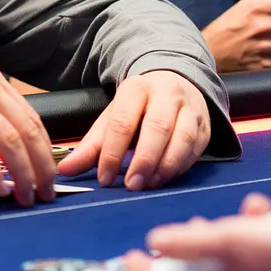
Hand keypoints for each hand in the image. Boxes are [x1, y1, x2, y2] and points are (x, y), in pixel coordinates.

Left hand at [59, 71, 209, 190]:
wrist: (173, 84)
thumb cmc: (137, 109)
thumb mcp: (112, 120)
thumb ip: (91, 147)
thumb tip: (65, 171)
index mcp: (135, 88)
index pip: (123, 122)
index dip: (113, 152)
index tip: (105, 178)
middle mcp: (166, 94)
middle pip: (157, 127)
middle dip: (144, 159)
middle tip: (131, 186)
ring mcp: (190, 108)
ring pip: (183, 138)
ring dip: (166, 166)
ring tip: (149, 185)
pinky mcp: (206, 125)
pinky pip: (197, 148)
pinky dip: (181, 167)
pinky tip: (166, 179)